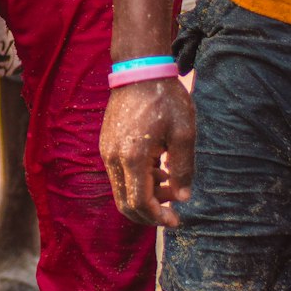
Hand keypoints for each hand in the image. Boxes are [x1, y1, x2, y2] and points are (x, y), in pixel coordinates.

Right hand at [100, 78, 194, 226]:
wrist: (139, 71)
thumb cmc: (164, 100)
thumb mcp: (183, 134)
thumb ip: (183, 169)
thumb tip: (183, 197)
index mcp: (132, 157)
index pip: (139, 202)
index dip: (157, 217)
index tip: (176, 219)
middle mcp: (113, 158)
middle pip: (125, 203)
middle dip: (149, 213)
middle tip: (173, 210)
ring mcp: (106, 150)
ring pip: (121, 190)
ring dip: (145, 196)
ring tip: (171, 182)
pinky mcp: (106, 144)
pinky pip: (119, 174)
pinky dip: (137, 181)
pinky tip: (158, 168)